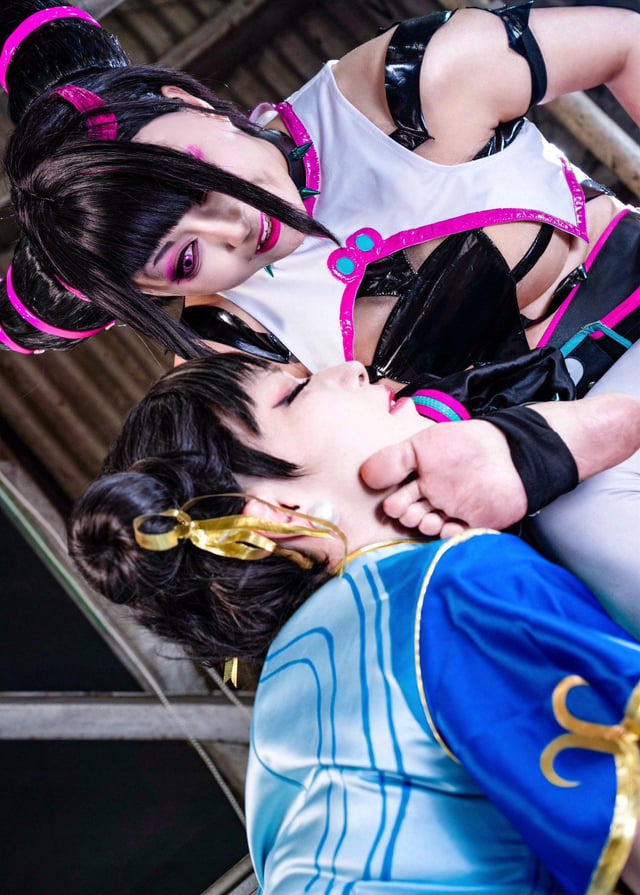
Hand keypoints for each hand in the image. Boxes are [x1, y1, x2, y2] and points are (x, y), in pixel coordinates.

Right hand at [360, 420, 527, 534]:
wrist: (508, 454)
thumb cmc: (463, 446)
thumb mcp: (421, 446)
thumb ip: (393, 460)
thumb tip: (366, 477)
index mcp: (421, 479)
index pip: (399, 498)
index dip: (394, 504)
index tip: (393, 504)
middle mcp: (435, 497)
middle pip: (413, 515)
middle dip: (408, 516)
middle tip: (410, 511)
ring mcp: (454, 511)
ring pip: (431, 527)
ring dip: (426, 526)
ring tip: (429, 517)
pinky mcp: (473, 524)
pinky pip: (454, 536)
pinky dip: (447, 535)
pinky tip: (448, 525)